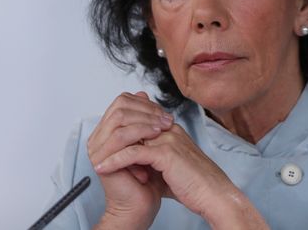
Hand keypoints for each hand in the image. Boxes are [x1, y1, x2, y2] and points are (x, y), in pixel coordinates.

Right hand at [87, 91, 174, 228]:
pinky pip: (120, 136)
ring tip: (163, 128)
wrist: (142, 202)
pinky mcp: (101, 159)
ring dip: (145, 120)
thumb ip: (143, 117)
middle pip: (120, 106)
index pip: (122, 102)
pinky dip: (140, 132)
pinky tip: (155, 135)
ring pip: (119, 118)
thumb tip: (143, 93)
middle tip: (166, 120)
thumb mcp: (148, 139)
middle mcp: (99, 137)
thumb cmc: (148, 175)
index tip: (164, 114)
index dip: (145, 104)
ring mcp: (97, 148)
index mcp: (108, 131)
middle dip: (147, 110)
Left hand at [94, 108, 268, 228]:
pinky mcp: (166, 154)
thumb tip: (139, 160)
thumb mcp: (172, 166)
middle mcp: (170, 130)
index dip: (123, 124)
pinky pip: (133, 153)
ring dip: (110, 145)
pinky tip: (103, 168)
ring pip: (130, 133)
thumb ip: (155, 158)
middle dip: (112, 131)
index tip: (106, 135)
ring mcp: (168, 139)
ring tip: (94, 157)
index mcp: (172, 130)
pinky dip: (115, 160)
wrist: (213, 193)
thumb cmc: (195, 183)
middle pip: (134, 119)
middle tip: (96, 144)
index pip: (142, 115)